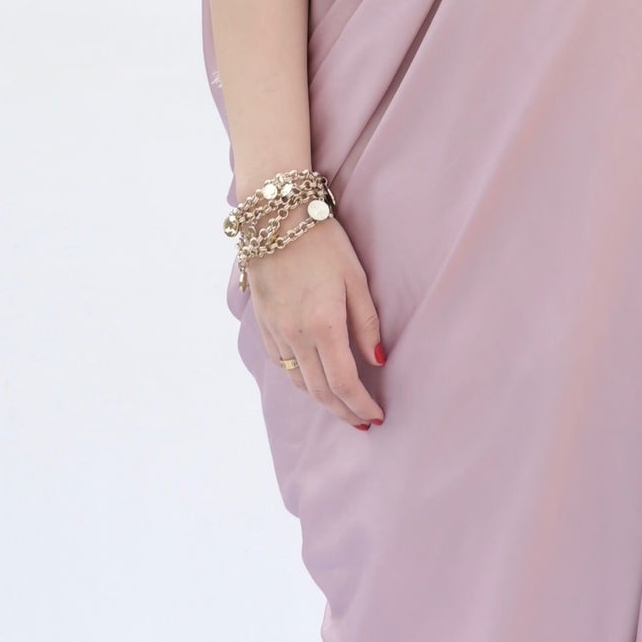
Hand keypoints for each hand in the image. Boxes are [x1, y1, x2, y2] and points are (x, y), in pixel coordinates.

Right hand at [247, 216, 384, 427]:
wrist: (274, 219)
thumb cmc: (323, 242)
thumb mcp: (356, 278)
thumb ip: (367, 323)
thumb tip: (378, 361)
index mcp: (323, 325)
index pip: (344, 382)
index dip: (361, 405)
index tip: (376, 416)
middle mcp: (296, 335)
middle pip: (319, 391)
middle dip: (343, 412)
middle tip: (362, 423)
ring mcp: (276, 332)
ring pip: (298, 381)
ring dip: (321, 400)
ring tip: (341, 408)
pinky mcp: (263, 324)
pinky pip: (282, 364)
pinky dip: (300, 379)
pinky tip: (312, 380)